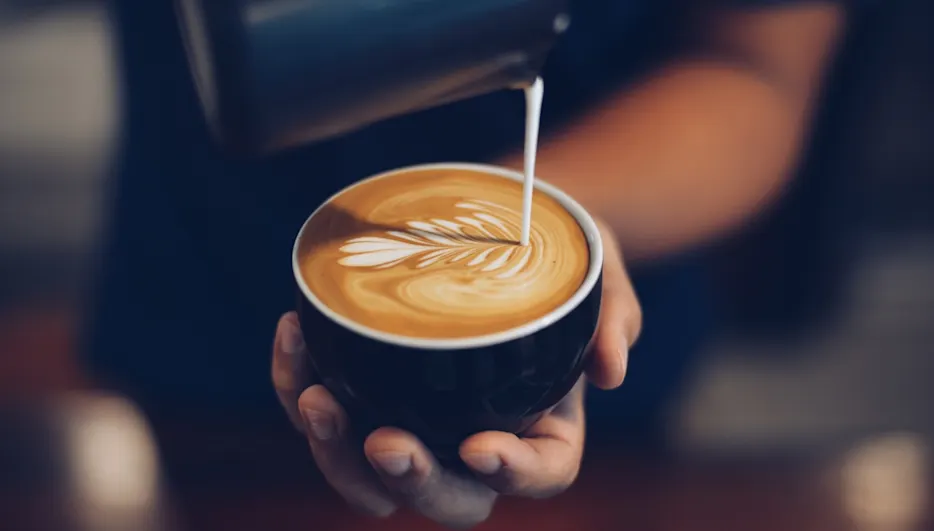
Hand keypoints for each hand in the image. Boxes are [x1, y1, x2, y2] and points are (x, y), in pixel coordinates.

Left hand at [272, 221, 640, 527]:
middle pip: (447, 494)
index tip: (481, 447)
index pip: (540, 473)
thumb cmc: (559, 261)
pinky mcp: (369, 389)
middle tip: (385, 442)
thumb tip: (611, 368)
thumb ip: (613, 316)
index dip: (512, 474)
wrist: (505, 230)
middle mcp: (478, 438)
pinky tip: (293, 334)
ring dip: (336, 452)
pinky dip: (298, 383)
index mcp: (544, 426)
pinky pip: (328, 409)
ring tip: (318, 398)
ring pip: (370, 475)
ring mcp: (420, 420)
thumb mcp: (601, 274)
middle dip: (412, 479)